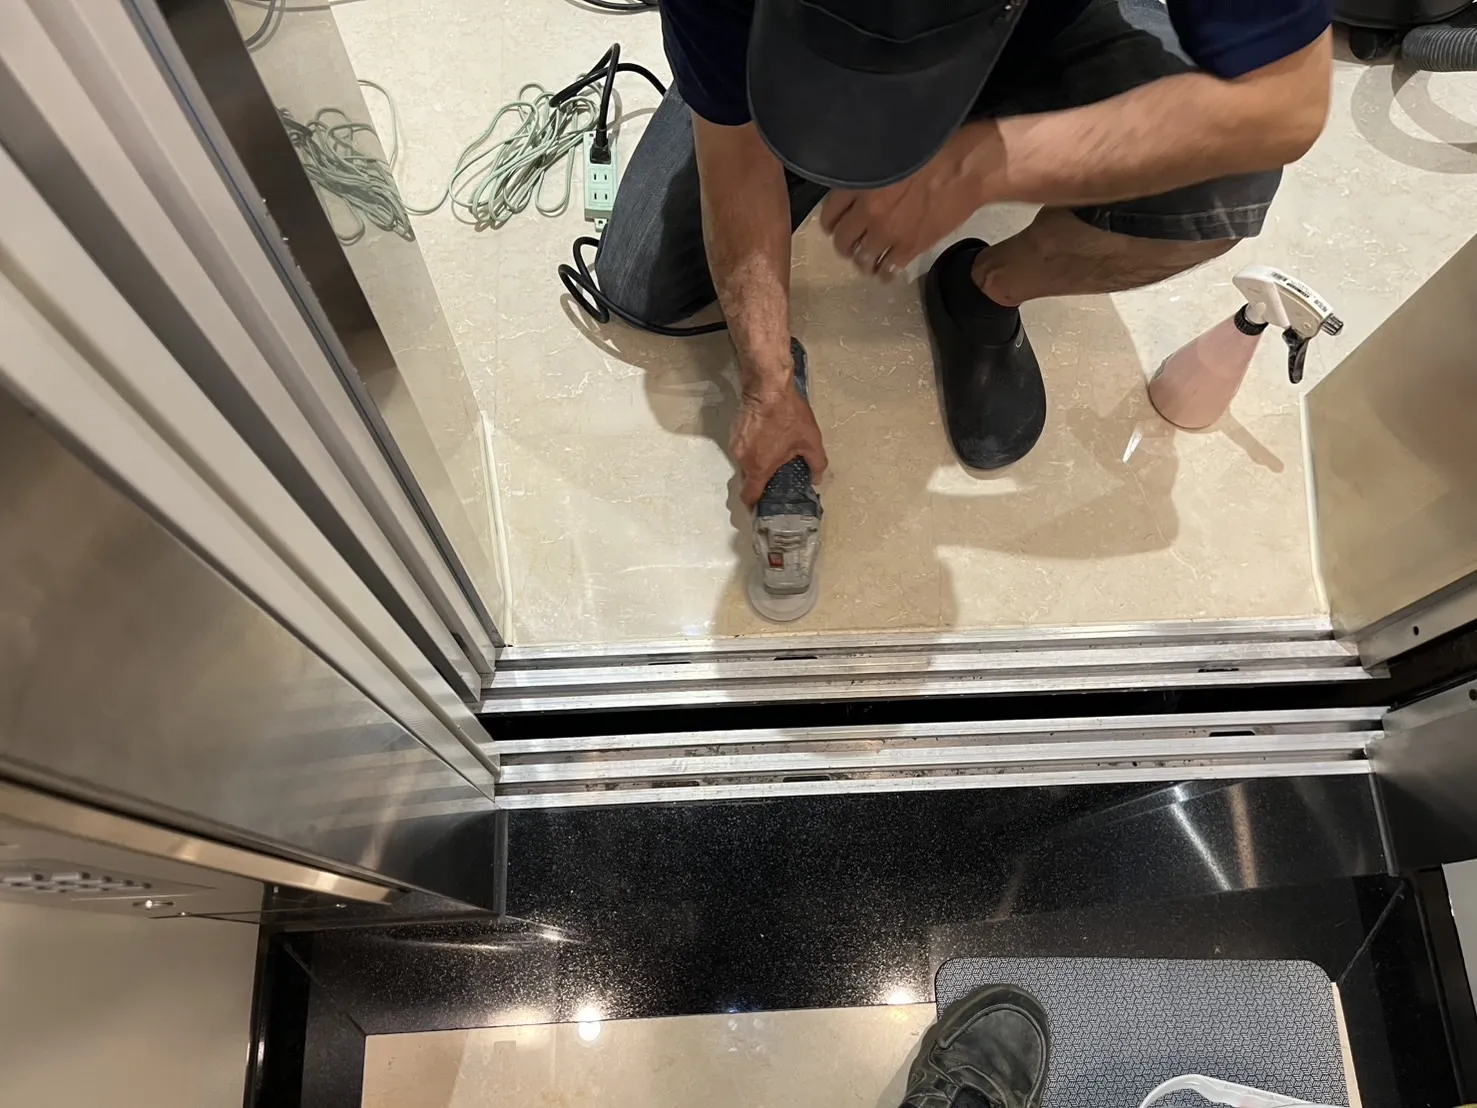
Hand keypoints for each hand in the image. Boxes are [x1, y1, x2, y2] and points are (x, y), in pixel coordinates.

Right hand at [730, 381, 827, 507]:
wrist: (768, 386)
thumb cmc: (789, 414)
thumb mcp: (811, 440)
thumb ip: (816, 464)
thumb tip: (816, 478)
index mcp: (760, 467)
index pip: (749, 496)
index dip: (754, 506)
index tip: (761, 508)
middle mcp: (743, 459)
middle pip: (747, 480)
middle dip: (759, 483)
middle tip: (774, 479)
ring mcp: (735, 444)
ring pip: (744, 463)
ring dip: (756, 464)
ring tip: (773, 455)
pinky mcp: (733, 431)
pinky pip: (742, 448)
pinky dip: (752, 449)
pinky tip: (766, 439)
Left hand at [820, 122, 994, 279]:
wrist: (967, 168)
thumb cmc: (935, 150)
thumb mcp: (890, 152)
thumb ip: (869, 170)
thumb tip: (858, 183)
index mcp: (860, 184)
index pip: (830, 213)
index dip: (830, 222)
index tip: (834, 225)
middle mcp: (869, 212)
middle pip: (842, 241)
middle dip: (845, 244)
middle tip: (850, 244)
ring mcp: (889, 233)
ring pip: (862, 259)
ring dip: (862, 261)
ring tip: (867, 259)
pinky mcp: (911, 247)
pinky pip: (888, 269)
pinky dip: (884, 273)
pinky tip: (886, 271)